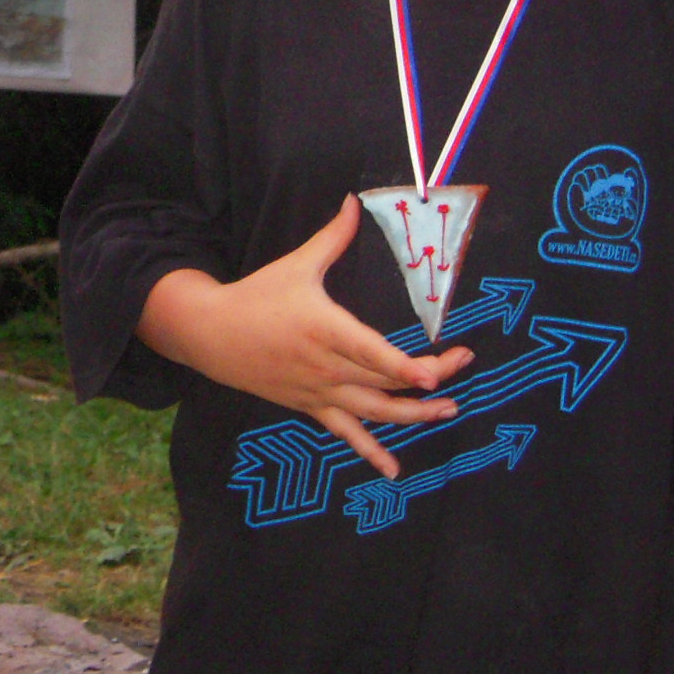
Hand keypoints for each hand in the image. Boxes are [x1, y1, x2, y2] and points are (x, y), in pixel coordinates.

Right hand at [143, 197, 472, 476]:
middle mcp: (326, 366)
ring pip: (374, 412)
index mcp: (325, 328)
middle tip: (461, 363)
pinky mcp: (311, 407)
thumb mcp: (297, 264)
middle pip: (385, 379)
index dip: (403, 366)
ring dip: (413, 416)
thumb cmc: (257, 296)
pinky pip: (346, 434)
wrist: (212, 335)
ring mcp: (320, 391)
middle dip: (429, 377)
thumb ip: (333, 237)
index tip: (433, 376)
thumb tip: (353, 201)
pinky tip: (394, 471)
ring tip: (447, 410)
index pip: (371, 352)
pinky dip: (370, 453)